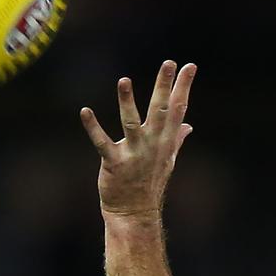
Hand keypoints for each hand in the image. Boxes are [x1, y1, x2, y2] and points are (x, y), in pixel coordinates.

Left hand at [81, 60, 196, 217]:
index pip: (178, 109)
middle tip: (169, 63)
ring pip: (131, 123)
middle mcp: (153, 144)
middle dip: (164, 86)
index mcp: (166, 141)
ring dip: (127, 102)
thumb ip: (177, 139)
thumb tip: (189, 126)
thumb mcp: (168, 160)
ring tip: (124, 80)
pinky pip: (102, 142)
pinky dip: (93, 128)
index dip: (183, 87)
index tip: (190, 66)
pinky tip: (85, 111)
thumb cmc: (150, 183)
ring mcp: (134, 153)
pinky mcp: (114, 162)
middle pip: (160, 110)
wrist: (135, 212)